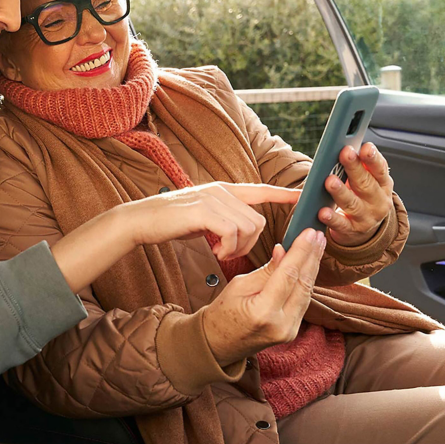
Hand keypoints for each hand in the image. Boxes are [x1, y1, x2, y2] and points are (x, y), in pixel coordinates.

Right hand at [51, 182, 298, 293]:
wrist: (140, 220)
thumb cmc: (170, 222)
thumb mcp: (202, 217)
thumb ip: (223, 218)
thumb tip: (241, 230)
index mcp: (223, 190)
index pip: (260, 190)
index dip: (283, 193)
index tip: (304, 195)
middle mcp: (221, 190)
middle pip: (257, 219)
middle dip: (252, 243)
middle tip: (231, 254)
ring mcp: (212, 198)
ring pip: (249, 226)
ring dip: (239, 247)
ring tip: (221, 252)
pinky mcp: (204, 209)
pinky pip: (233, 231)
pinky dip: (228, 247)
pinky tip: (215, 251)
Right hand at [202, 228, 325, 365]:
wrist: (219, 343)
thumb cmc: (223, 312)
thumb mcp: (239, 285)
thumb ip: (266, 270)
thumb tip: (283, 250)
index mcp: (263, 312)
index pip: (288, 275)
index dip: (300, 251)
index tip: (308, 233)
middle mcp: (282, 324)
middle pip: (302, 284)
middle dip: (311, 256)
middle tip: (318, 234)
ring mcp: (290, 331)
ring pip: (307, 292)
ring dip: (313, 267)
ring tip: (318, 245)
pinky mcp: (293, 331)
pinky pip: (303, 301)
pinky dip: (306, 280)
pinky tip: (309, 264)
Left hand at [319, 142, 392, 246]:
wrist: (363, 227)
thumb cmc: (361, 195)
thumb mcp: (367, 180)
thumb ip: (360, 164)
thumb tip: (347, 146)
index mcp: (382, 185)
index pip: (380, 169)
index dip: (372, 158)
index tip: (365, 147)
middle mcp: (378, 201)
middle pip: (365, 183)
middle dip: (354, 167)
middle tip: (344, 153)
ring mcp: (366, 218)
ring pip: (352, 204)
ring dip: (341, 191)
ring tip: (330, 181)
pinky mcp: (351, 231)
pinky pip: (340, 224)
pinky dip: (331, 218)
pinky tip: (322, 211)